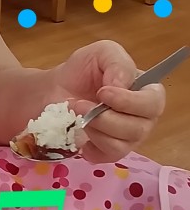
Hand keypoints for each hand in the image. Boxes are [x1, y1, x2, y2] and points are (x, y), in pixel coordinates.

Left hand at [54, 40, 164, 163]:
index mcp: (146, 92)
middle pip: (138, 128)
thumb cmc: (83, 71)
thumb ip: (117, 63)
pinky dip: (90, 145)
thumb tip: (121, 85)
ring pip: (121, 145)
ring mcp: (128, 138)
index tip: (103, 92)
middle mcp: (143, 118)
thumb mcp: (101, 53)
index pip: (154, 103)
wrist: (55, 89)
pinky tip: (79, 132)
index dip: (131, 101)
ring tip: (76, 114)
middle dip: (106, 118)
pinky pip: (106, 156)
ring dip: (94, 129)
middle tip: (80, 105)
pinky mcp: (109, 152)